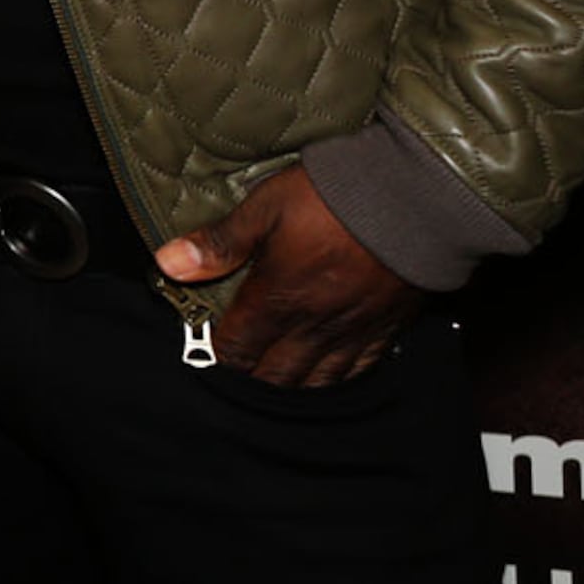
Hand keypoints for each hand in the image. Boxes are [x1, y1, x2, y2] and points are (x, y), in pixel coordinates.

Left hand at [154, 167, 418, 386]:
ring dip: (290, 386)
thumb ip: (220, 242)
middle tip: (236, 371)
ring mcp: (352, 332)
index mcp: (278, 299)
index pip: (238, 348)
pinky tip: (326, 376)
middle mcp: (313, 326)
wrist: (414, 199)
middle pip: (274, 375)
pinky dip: (335, 379)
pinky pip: (356, 371)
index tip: (206, 353)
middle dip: (250, 378)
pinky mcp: (385, 329)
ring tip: (273, 381)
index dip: (218, 355)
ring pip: (315, 382)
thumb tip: (169, 263)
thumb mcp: (266, 207)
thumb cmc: (334, 197)